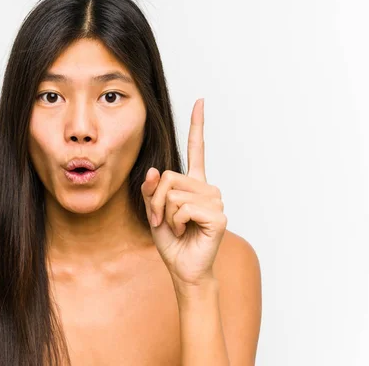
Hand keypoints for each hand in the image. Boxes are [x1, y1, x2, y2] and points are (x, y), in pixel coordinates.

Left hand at [141, 99, 226, 286]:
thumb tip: (154, 171)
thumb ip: (151, 190)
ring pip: (174, 193)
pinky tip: (185, 232)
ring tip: (176, 227)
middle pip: (169, 177)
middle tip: (163, 220)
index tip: (200, 101)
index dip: (197, 125)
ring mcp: (215, 200)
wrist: (183, 267)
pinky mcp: (218, 215)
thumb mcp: (153, 211)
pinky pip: (183, 208)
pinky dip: (176, 223)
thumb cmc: (171, 239)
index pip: (196, 149)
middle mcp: (207, 188)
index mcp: (193, 183)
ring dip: (166, 214)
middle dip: (157, 202)